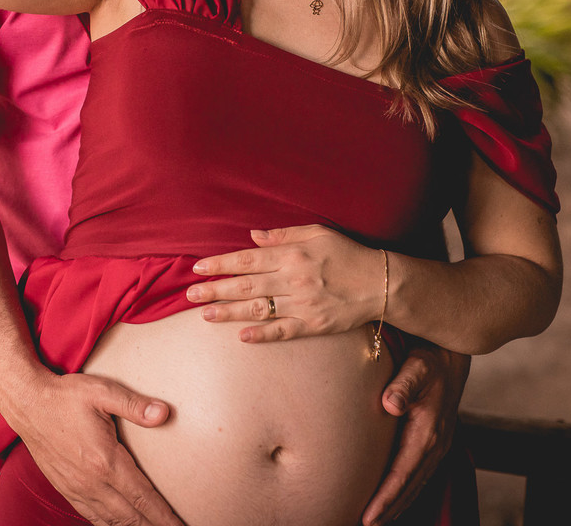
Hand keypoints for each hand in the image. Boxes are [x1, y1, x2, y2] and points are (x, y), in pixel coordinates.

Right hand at [4, 371, 184, 525]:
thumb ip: (134, 405)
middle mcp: (92, 481)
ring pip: (111, 520)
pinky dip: (108, 524)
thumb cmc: (65, 396)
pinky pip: (91, 515)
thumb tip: (164, 413)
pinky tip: (118, 524)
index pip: (143, 498)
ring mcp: (77, 488)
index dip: (165, 516)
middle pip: (131, 516)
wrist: (27, 403)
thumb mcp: (102, 392)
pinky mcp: (65, 487)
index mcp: (105, 461)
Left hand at [186, 224, 385, 341]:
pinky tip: (241, 336)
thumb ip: (283, 235)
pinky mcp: (314, 324)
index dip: (220, 264)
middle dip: (216, 289)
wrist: (380, 282)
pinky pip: (283, 330)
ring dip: (230, 312)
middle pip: (246, 285)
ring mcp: (303, 304)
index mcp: (292, 255)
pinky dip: (262, 334)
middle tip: (190, 294)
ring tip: (205, 314)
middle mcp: (294, 279)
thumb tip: (252, 236)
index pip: (247, 259)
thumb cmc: (346, 253)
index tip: (198, 268)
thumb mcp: (316, 233)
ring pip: (259, 309)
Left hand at [362, 344, 469, 525]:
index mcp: (428, 432)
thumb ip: (403, 383)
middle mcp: (435, 445)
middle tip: (363, 524)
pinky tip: (392, 500)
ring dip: (397, 504)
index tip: (367, 516)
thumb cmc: (428, 360)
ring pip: (415, 485)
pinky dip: (405, 492)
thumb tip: (390, 404)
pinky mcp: (434, 444)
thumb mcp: (417, 366)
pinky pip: (419, 475)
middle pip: (409, 487)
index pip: (402, 474)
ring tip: (375, 520)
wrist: (450, 357)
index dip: (385, 497)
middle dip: (388, 509)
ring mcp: (437, 447)